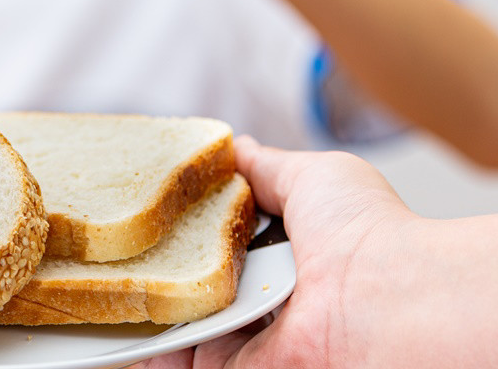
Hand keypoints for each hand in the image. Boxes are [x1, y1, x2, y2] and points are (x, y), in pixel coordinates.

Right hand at [133, 137, 415, 368]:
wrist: (384, 302)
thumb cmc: (366, 234)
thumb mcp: (315, 175)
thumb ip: (268, 168)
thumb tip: (234, 150)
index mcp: (291, 254)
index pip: (225, 242)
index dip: (189, 227)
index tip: (153, 209)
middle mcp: (270, 300)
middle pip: (197, 282)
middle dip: (161, 264)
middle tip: (124, 242)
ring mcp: (250, 337)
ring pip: (183, 321)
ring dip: (152, 302)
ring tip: (113, 275)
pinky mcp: (233, 367)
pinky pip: (179, 359)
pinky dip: (151, 348)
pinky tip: (126, 320)